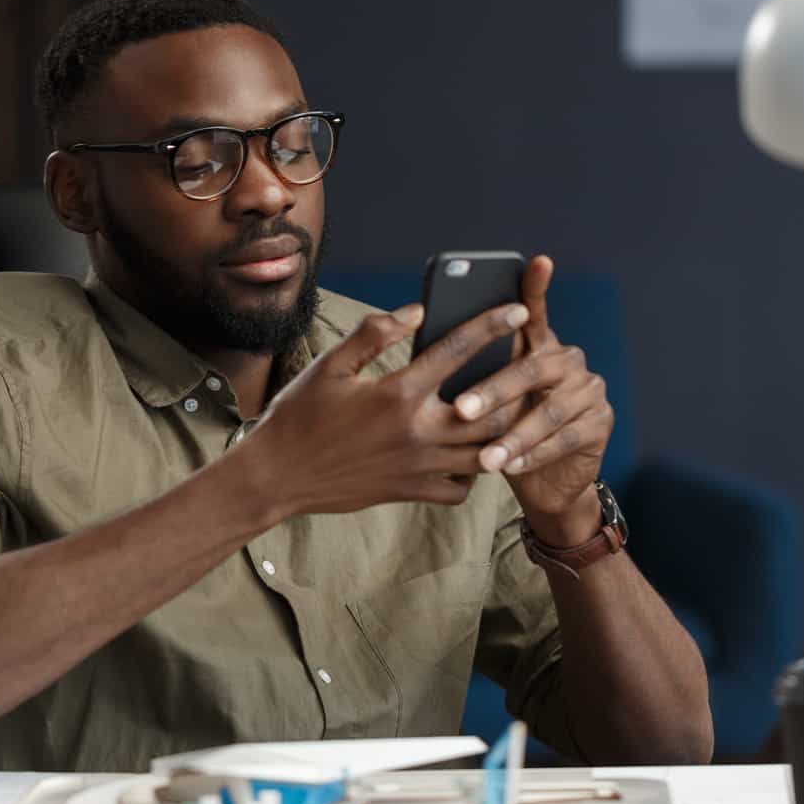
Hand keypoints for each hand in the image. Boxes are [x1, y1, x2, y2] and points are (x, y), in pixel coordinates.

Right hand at [247, 300, 532, 515]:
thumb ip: (374, 334)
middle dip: (515, 384)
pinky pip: (462, 487)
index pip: (459, 350)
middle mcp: (417, 430)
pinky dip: (473, 472)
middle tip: (526, 369)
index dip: (493, 325)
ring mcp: (419, 465)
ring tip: (508, 412)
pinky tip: (468, 454)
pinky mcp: (412, 492)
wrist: (277, 476)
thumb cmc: (298, 416)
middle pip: (492, 407)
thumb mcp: (329, 365)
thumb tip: (416, 312)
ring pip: (487, 451)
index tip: (519, 311)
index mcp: (398, 392)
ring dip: (503, 431)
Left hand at [449, 255, 613, 542]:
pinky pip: (565, 439)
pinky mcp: (601, 423)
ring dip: (513, 436)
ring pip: (548, 411)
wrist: (542, 482)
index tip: (538, 261)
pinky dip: (534, 455)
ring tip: (483, 457)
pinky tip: (510, 466)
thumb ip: (467, 374)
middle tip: (460, 410)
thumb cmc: (500, 432)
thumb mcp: (482, 401)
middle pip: (532, 369)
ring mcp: (589, 390)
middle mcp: (568, 361)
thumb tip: (427, 350)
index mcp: (538, 346)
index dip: (536, 288)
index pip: (535, 312)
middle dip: (493, 392)